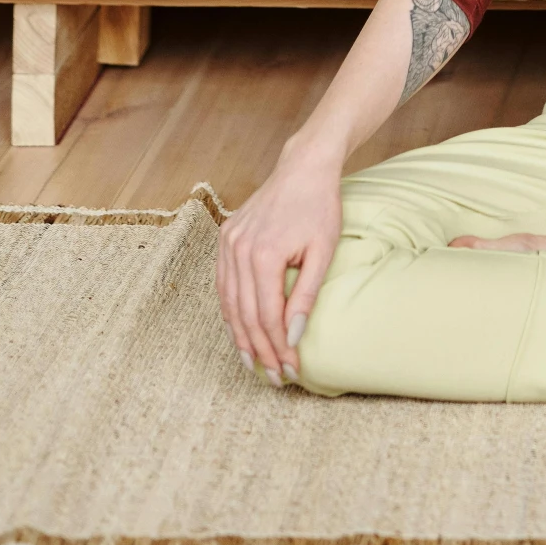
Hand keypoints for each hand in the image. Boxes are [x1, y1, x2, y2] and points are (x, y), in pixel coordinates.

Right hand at [216, 139, 342, 384]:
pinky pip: (223, 284)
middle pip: (245, 315)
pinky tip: (240, 330)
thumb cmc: (320, 207)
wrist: (303, 167)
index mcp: (264, 254)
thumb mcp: (322, 251)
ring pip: (229, 304)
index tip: (291, 370)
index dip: (278, 347)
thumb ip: (306, 296)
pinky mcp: (225, 238)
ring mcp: (227, 243)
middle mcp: (238, 250)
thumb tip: (293, 337)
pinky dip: (231, 311)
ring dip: (241, 337)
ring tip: (254, 363)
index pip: (267, 316)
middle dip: (261, 350)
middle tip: (275, 377)